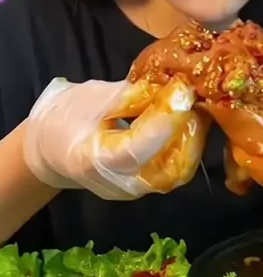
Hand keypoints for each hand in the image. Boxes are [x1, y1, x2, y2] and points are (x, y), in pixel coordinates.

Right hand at [24, 76, 208, 199]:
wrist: (52, 149)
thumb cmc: (68, 117)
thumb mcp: (95, 97)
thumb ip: (134, 95)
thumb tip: (170, 85)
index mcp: (96, 161)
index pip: (139, 146)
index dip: (165, 118)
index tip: (181, 89)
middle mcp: (120, 184)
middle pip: (169, 165)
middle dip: (188, 128)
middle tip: (195, 96)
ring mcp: (137, 190)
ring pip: (179, 170)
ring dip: (193, 137)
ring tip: (195, 106)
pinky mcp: (148, 186)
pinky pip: (176, 169)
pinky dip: (188, 144)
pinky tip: (189, 121)